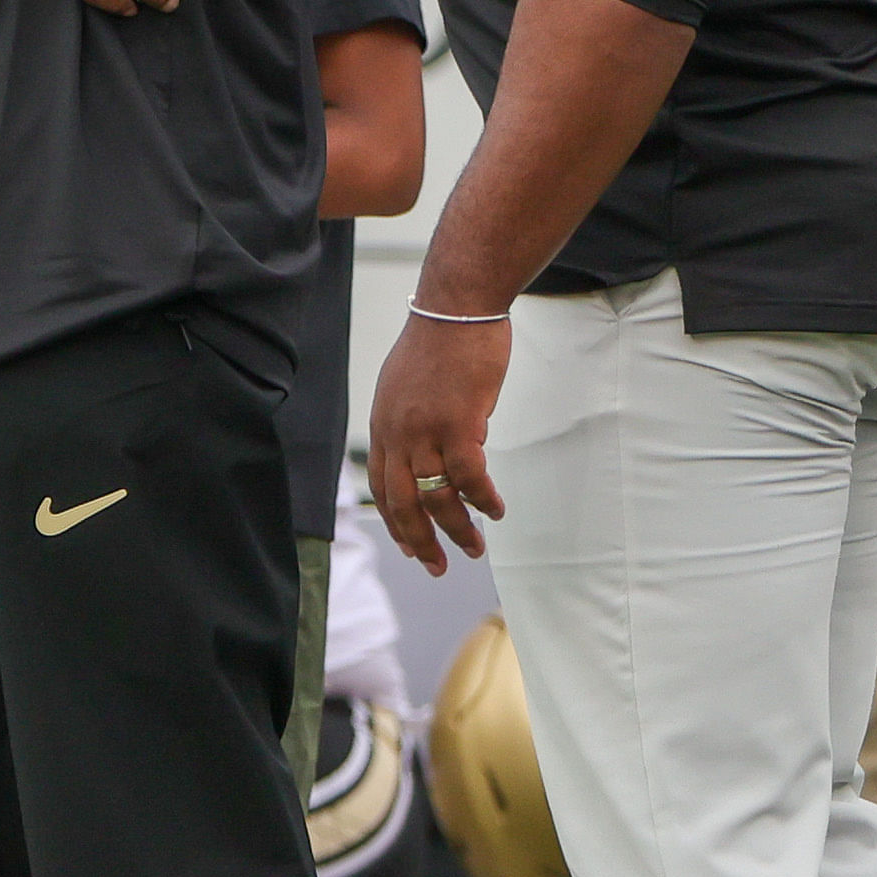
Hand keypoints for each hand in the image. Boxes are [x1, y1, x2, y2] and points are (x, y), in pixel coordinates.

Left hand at [365, 310, 511, 575]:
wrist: (456, 310)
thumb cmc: (440, 345)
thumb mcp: (408, 388)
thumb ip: (412, 423)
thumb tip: (430, 450)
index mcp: (383, 426)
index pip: (380, 484)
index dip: (394, 520)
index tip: (408, 545)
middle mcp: (397, 434)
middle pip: (401, 502)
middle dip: (418, 541)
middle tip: (437, 567)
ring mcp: (425, 430)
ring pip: (435, 496)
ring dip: (456, 528)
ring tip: (475, 548)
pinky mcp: (458, 423)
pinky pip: (469, 476)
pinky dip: (483, 499)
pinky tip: (496, 511)